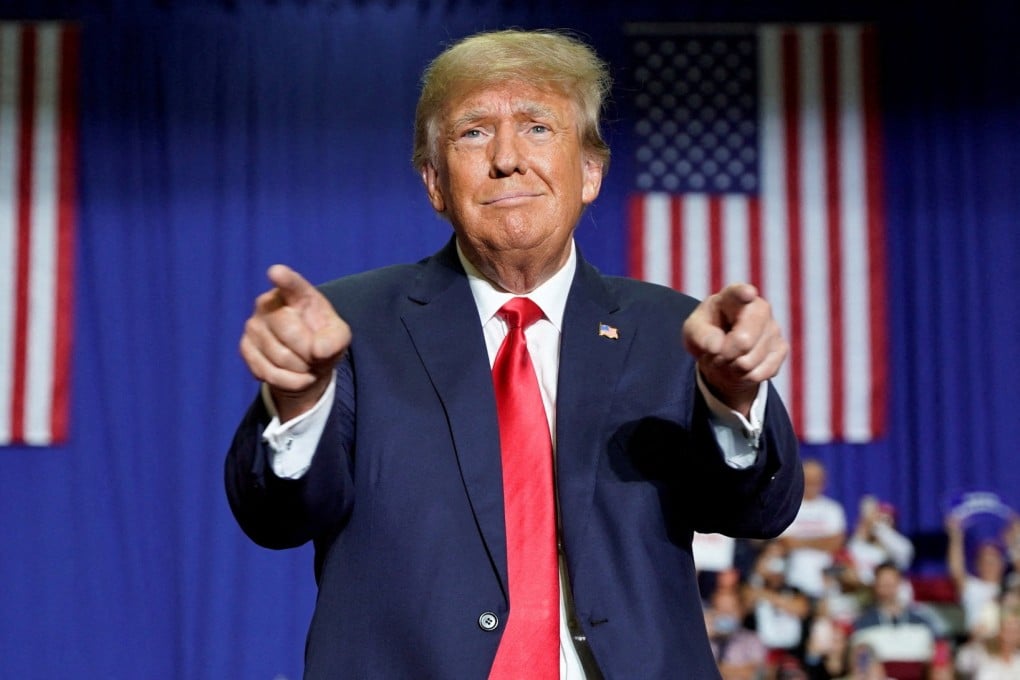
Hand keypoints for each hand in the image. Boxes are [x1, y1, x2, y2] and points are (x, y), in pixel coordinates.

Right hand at [239, 265, 350, 420]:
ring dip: (301, 369)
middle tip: (316, 355)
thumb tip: (318, 350)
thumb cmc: (323, 341)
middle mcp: (268, 303)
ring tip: (307, 364)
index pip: (291, 284)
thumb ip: (335, 340)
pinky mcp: (245, 348)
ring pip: (280, 356)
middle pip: (289, 330)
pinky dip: (290, 382)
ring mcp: (253, 325)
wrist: (306, 363)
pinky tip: (296, 375)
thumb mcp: (339, 337)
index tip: (276, 272)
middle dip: (308, 350)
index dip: (284, 278)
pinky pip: (269, 373)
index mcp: (297, 293)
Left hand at [682, 283, 787, 415]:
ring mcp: (774, 328)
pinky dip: (744, 377)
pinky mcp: (781, 348)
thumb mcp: (692, 332)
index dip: (743, 294)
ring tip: (727, 358)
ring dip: (732, 368)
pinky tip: (741, 365)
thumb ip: (699, 336)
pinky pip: (760, 373)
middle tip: (716, 354)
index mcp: (732, 297)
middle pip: (744, 341)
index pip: (739, 293)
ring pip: (749, 361)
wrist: (722, 351)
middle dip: (725, 355)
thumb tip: (716, 346)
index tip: (747, 294)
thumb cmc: (706, 333)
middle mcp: (759, 308)